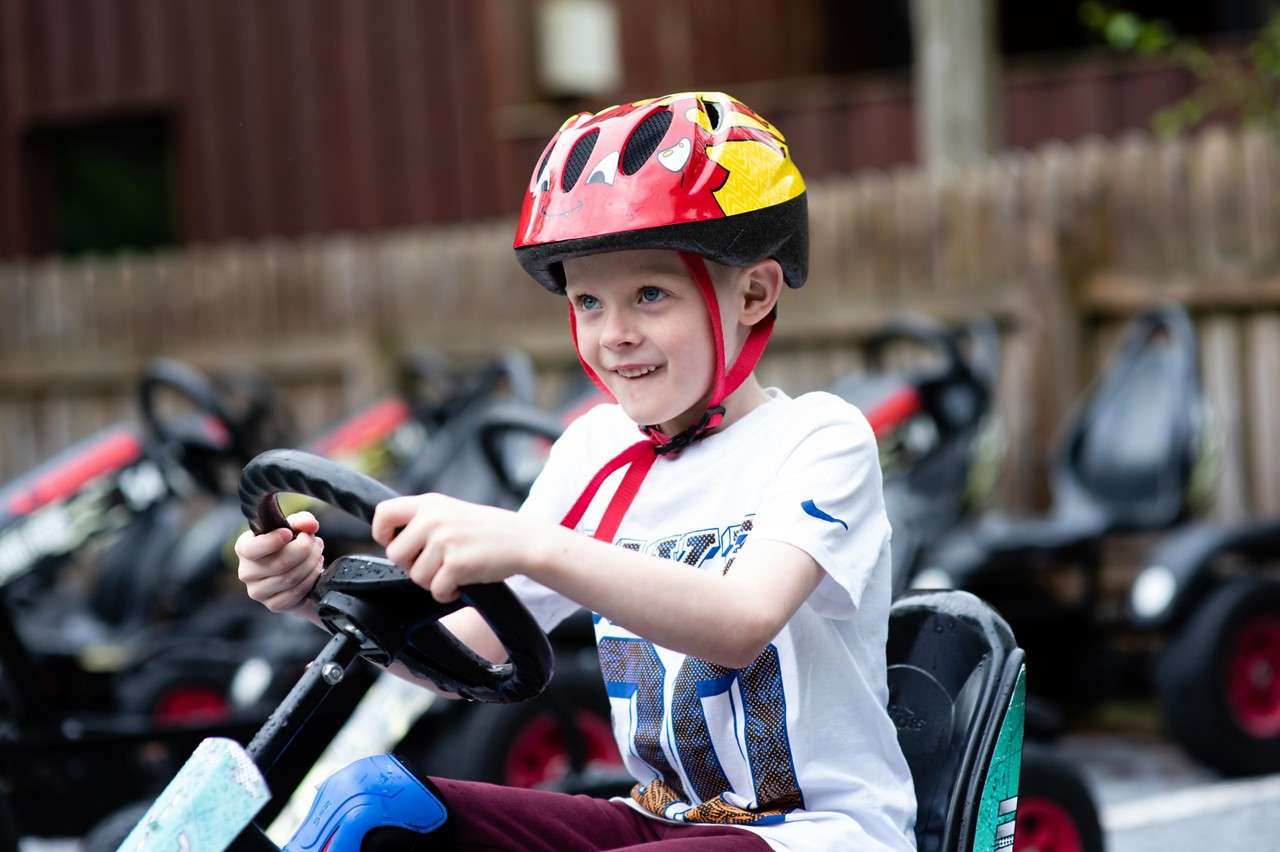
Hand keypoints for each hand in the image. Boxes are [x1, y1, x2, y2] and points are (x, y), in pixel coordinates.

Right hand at [235, 511, 324, 612]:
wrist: (295, 569)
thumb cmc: (289, 545)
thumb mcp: (294, 527)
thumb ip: (302, 520)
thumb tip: (309, 524)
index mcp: (245, 548)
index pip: (252, 549)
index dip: (273, 541)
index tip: (289, 533)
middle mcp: (247, 572)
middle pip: (281, 563)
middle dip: (305, 550)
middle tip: (315, 543)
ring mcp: (258, 591)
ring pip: (291, 578)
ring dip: (311, 564)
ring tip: (316, 555)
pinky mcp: (272, 604)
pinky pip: (296, 593)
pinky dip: (310, 580)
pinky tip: (313, 570)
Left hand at [371, 494, 530, 602]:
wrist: (522, 540)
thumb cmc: (486, 530)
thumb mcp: (450, 512)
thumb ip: (422, 520)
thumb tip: (391, 542)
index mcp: (429, 503)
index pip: (383, 513)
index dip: (382, 533)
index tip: (395, 543)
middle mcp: (433, 519)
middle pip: (395, 554)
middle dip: (411, 566)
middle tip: (434, 564)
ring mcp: (444, 541)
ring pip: (415, 576)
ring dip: (432, 581)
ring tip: (452, 571)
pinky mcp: (456, 564)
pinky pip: (435, 590)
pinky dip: (447, 593)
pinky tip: (460, 583)